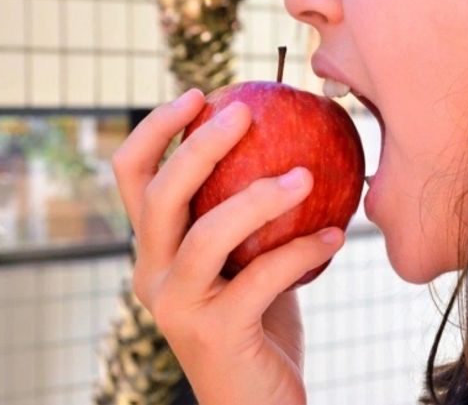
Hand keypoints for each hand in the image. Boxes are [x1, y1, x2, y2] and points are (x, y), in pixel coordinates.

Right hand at [112, 88, 344, 404]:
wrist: (256, 404)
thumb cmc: (256, 323)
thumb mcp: (243, 262)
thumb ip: (248, 219)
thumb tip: (290, 149)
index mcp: (153, 250)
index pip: (130, 176)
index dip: (155, 129)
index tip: (199, 94)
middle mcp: (151, 275)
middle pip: (159, 194)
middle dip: (198, 143)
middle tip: (244, 111)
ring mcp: (176, 307)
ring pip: (206, 233)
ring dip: (259, 196)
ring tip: (305, 174)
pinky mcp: (214, 335)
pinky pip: (262, 277)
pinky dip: (303, 250)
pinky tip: (337, 234)